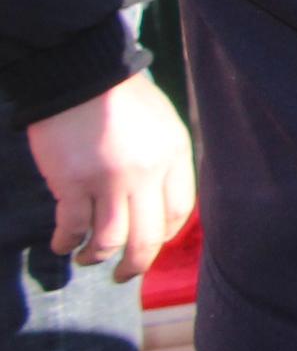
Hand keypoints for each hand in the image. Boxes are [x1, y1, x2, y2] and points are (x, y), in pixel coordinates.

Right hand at [27, 72, 193, 282]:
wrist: (83, 74)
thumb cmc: (121, 97)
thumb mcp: (161, 124)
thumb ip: (163, 161)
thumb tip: (158, 203)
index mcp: (174, 155)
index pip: (179, 212)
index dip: (164, 236)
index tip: (150, 246)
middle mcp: (147, 172)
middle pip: (148, 237)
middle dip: (136, 265)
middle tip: (124, 275)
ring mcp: (109, 180)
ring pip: (109, 240)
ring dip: (97, 258)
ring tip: (87, 259)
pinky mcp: (72, 182)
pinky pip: (72, 227)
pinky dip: (67, 242)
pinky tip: (63, 245)